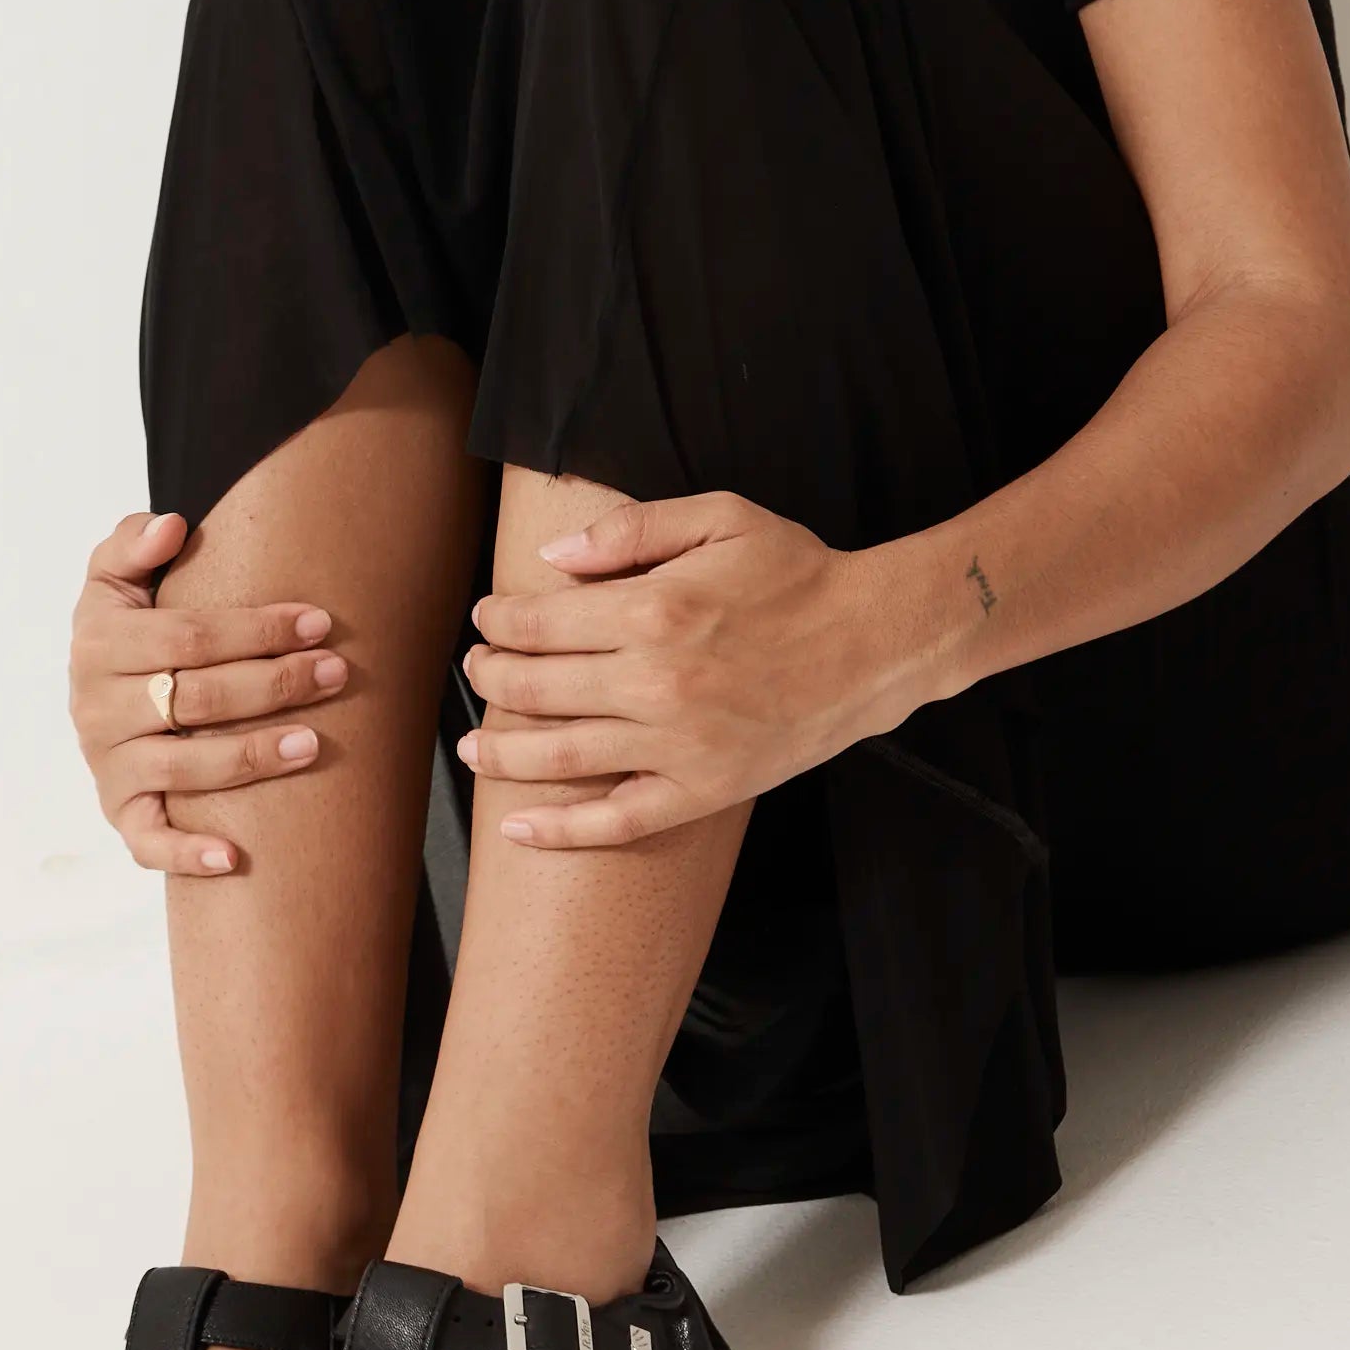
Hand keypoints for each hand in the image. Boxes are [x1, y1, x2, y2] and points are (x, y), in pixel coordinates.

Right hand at [68, 512, 345, 874]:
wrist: (92, 690)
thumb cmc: (124, 630)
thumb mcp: (114, 578)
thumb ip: (132, 543)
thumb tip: (173, 525)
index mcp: (100, 643)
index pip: (189, 637)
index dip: (257, 629)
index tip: (318, 622)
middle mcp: (99, 708)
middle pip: (197, 698)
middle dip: (274, 683)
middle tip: (336, 672)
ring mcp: (109, 764)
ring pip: (185, 767)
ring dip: (252, 756)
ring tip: (313, 743)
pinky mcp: (120, 810)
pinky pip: (148, 841)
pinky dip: (187, 853)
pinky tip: (235, 857)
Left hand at [458, 490, 920, 848]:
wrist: (875, 642)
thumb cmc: (798, 573)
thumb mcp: (720, 518)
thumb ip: (630, 530)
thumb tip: (553, 556)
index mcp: (653, 611)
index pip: (540, 622)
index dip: (499, 619)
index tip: (487, 617)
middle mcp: (655, 683)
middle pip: (537, 688)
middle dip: (492, 676)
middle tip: (477, 668)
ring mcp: (677, 744)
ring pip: (561, 755)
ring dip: (502, 750)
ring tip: (473, 744)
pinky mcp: (703, 790)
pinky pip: (618, 821)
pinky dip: (561, 830)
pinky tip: (518, 826)